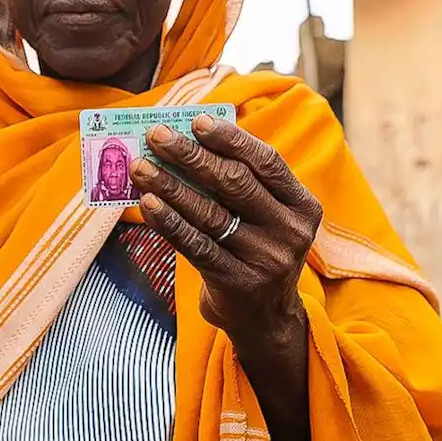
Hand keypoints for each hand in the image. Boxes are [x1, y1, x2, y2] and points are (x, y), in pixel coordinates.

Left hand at [129, 114, 322, 339]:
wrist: (264, 319)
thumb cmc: (254, 251)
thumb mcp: (264, 217)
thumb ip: (240, 185)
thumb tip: (186, 141)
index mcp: (302, 205)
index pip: (266, 162)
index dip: (231, 139)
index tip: (195, 121)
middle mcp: (290, 231)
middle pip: (235, 183)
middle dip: (191, 155)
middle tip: (156, 136)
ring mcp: (266, 259)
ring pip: (210, 213)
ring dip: (169, 185)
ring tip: (139, 167)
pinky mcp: (238, 283)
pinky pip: (196, 245)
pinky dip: (168, 221)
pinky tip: (147, 203)